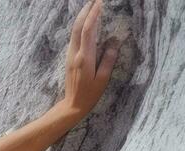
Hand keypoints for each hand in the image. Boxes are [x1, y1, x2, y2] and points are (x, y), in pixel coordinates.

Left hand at [60, 0, 119, 120]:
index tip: (100, 3)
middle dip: (86, 11)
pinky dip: (80, 26)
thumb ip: (108, 60)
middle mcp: (75, 54)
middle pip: (78, 27)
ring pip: (74, 31)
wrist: (71, 106)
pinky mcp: (70, 58)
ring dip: (82, 17)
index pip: (88, 31)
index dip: (94, 15)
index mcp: (84, 58)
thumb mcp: (102, 80)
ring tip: (91, 6)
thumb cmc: (89, 95)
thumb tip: (114, 43)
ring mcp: (71, 55)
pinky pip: (74, 37)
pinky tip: (86, 22)